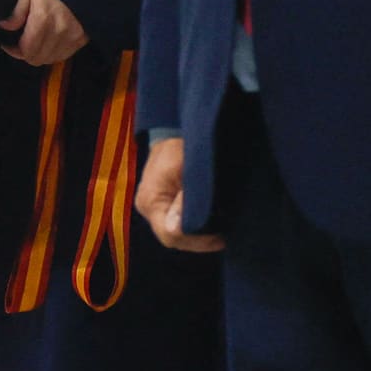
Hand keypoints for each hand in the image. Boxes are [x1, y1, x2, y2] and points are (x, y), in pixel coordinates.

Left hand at [0, 0, 89, 65]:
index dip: (14, 51)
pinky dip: (52, 53)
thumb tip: (5, 26)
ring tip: (36, 42)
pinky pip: (61, 56)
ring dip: (39, 54)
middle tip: (21, 45)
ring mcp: (71, 37)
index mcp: (43, 18)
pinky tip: (48, 42)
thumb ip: (15, 13)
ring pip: (48, 60)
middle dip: (26, 54)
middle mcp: (59, 30)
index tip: (9, 46)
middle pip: (36, 58)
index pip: (26, 50)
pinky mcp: (80, 40)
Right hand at [134, 136, 223, 252]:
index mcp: (150, 201)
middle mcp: (147, 209)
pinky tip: (210, 223)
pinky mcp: (160, 204)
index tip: (219, 236)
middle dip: (199, 239)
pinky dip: (193, 226)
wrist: (173, 130)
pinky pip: (175, 223)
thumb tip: (179, 228)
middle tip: (224, 235)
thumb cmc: (181, 146)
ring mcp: (152, 208)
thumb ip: (185, 199)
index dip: (196, 240)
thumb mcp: (187, 169)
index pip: (170, 235)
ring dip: (198, 234)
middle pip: (173, 238)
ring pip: (175, 234)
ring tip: (219, 230)